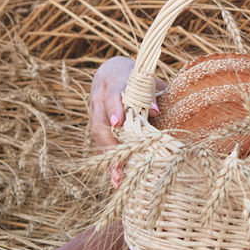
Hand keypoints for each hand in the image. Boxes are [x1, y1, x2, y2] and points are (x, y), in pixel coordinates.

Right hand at [89, 56, 160, 185]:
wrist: (111, 72)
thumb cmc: (135, 77)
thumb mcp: (145, 80)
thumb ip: (150, 94)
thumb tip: (155, 111)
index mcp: (113, 83)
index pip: (112, 95)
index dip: (114, 108)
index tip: (118, 121)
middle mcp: (99, 98)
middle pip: (100, 121)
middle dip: (110, 143)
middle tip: (119, 162)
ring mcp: (94, 112)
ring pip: (98, 135)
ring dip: (107, 157)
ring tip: (118, 177)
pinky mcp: (95, 124)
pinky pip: (99, 142)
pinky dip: (107, 159)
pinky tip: (115, 176)